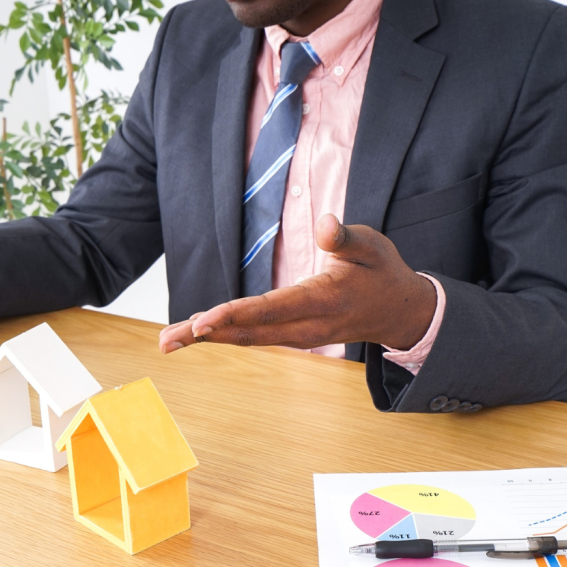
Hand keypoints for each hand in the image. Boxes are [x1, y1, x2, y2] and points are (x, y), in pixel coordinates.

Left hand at [158, 215, 436, 353]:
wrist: (400, 312)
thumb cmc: (382, 272)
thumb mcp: (373, 245)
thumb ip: (346, 237)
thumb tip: (325, 225)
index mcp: (323, 300)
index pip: (271, 309)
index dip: (234, 315)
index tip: (202, 322)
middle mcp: (307, 326)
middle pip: (249, 332)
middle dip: (205, 335)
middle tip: (166, 341)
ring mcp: (299, 336)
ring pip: (247, 339)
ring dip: (207, 340)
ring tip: (168, 341)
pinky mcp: (292, 336)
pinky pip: (253, 337)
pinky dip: (223, 336)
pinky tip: (195, 334)